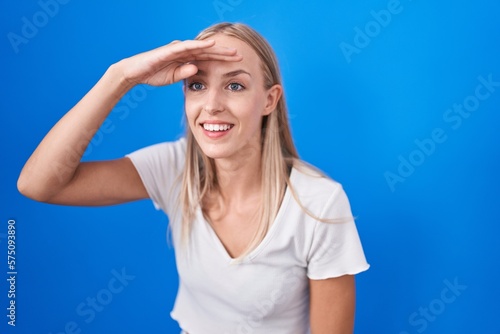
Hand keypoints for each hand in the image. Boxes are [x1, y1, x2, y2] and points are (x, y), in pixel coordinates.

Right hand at [119, 39, 240, 86]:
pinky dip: (199, 45)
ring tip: (231, 49)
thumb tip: (197, 70)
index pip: (208, 59)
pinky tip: (210, 45)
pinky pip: (187, 46)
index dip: (222, 60)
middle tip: (241, 55)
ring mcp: (178, 49)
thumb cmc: (153, 74)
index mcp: (186, 59)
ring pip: (201, 48)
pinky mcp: (171, 50)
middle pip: (208, 52)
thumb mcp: (173, 77)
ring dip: (217, 48)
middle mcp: (184, 51)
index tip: (237, 63)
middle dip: (224, 53)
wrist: (134, 72)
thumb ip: (185, 73)